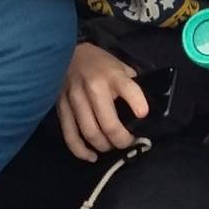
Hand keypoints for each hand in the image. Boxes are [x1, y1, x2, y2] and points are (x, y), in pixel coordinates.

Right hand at [56, 43, 148, 161]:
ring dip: (104, 146)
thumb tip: (146, 108)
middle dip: (122, 140)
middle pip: (108, 124)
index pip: (128, 89)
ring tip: (111, 146)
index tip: (143, 115)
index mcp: (113, 76)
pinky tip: (92, 156)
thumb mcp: (120, 66)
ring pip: (90, 133)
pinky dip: (81, 151)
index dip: (137, 104)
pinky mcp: (62, 108)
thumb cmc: (99, 63)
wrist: (66, 53)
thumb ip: (131, 84)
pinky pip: (70, 135)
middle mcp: (94, 88)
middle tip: (128, 142)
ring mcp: (75, 99)